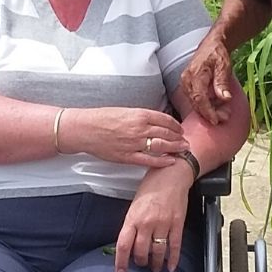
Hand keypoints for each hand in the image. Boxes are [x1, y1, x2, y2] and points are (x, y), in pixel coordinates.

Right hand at [59, 107, 186, 167]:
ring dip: (175, 148)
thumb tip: (154, 121)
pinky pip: (149, 160)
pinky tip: (170, 161)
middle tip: (186, 141)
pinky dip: (162, 161)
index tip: (180, 128)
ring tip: (183, 150)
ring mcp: (134, 143)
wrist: (85, 129)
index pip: (165, 119)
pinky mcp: (128, 156)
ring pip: (161, 146)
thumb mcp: (124, 110)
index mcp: (139, 114)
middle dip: (179, 137)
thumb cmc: (101, 118)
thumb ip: (140, 116)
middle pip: (166, 133)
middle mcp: (139, 128)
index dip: (175, 125)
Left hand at [114, 165, 191, 271]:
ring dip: (155, 263)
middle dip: (140, 262)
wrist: (171, 174)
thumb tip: (129, 242)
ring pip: (157, 252)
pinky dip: (173, 259)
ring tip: (155, 268)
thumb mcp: (135, 203)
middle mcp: (147, 222)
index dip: (121, 262)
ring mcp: (163, 223)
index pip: (123, 245)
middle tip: (141, 265)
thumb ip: (132, 223)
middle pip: (141, 252)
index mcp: (133, 217)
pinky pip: (175, 246)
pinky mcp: (177, 223)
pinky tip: (170, 266)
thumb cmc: (152, 185)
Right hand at [181, 34, 235, 124]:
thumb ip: (222, 82)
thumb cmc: (218, 54)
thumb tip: (225, 98)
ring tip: (223, 111)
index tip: (216, 120)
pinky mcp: (187, 85)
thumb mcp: (224, 65)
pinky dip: (205, 105)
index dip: (207, 111)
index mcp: (195, 74)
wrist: (212, 45)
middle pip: (195, 103)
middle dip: (209, 113)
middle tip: (225, 117)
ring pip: (194, 103)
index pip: (199, 98)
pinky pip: (194, 99)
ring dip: (208, 110)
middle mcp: (186, 80)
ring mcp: (185, 83)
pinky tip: (216, 105)